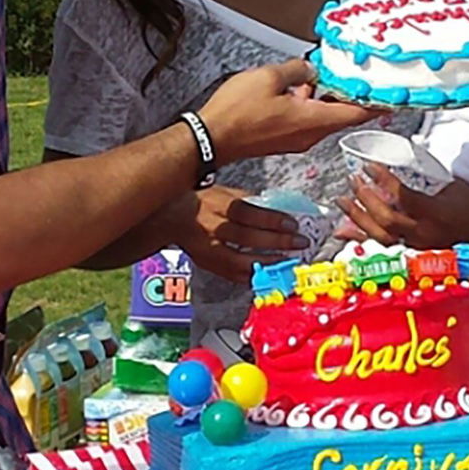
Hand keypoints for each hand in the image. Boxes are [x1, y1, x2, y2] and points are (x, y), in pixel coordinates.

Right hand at [164, 186, 305, 283]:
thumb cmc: (200, 201)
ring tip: (288, 262)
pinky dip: (252, 276)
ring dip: (268, 263)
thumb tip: (277, 213)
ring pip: (240, 261)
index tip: (293, 224)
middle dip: (277, 241)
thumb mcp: (223, 193)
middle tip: (299, 243)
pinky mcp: (208, 264)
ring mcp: (208, 249)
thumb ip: (247, 202)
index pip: (248, 212)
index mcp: (216, 204)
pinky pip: (232, 275)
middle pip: (247, 237)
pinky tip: (268, 276)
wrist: (168, 218)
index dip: (272, 219)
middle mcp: (212, 227)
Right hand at [199, 59, 377, 163]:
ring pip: (322, 118)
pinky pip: (305, 121)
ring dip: (325, 99)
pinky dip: (309, 105)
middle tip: (357, 77)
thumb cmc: (237, 113)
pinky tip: (298, 89)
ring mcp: (295, 140)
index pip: (356, 113)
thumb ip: (296, 70)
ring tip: (323, 76)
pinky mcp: (282, 140)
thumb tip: (307, 69)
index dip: (376, 103)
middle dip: (349, 96)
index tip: (391, 97)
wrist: (212, 138)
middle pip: (341, 115)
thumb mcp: (270, 77)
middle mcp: (309, 135)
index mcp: (313, 120)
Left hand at [334, 165, 468, 248]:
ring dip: (358, 218)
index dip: (384, 182)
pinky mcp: (412, 253)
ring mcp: (417, 247)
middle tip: (354, 180)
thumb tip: (398, 161)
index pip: (404, 198)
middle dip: (366, 199)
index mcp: (438, 214)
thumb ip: (428, 177)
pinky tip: (342, 230)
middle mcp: (425, 234)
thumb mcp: (456, 185)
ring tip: (343, 199)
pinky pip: (381, 247)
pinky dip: (359, 239)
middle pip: (387, 220)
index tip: (370, 166)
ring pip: (380, 236)